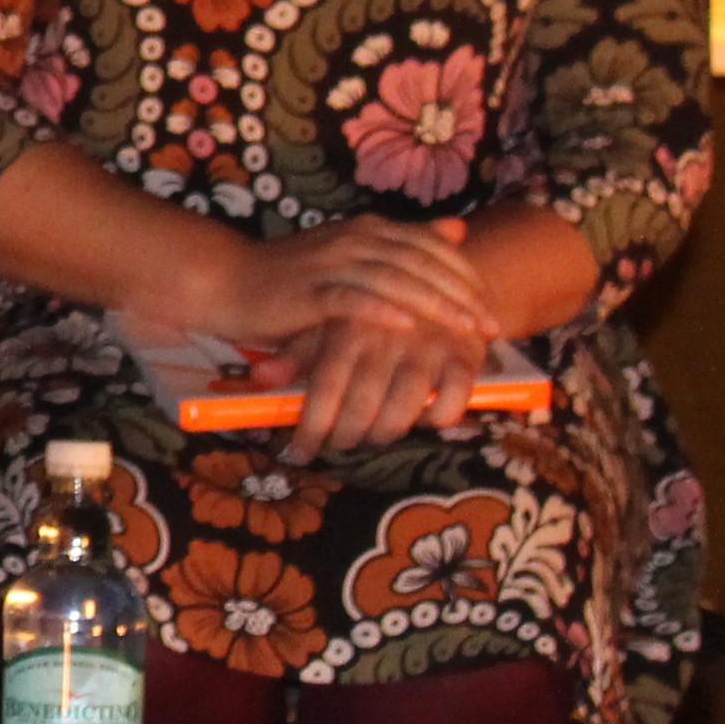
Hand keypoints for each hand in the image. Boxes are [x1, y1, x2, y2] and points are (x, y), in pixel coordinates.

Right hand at [212, 215, 495, 354]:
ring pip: (395, 281)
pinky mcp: (306, 292)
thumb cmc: (292, 277)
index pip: (431, 246)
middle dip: (461, 296)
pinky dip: (380, 311)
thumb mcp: (353, 254)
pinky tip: (406, 327)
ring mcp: (329, 264)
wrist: (225, 281)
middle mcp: (353, 240)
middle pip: (421, 264)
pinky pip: (350, 300)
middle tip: (491, 326)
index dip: (465, 275)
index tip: (491, 305)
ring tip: (465, 331)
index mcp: (368, 230)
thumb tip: (458, 229)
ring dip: (435, 306)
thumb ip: (404, 243)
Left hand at [276, 307, 485, 460]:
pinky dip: (436, 418)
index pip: (326, 387)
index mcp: (350, 326)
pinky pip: (451, 401)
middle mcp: (388, 337)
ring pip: (404, 408)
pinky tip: (421, 420)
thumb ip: (296, 353)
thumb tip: (260, 379)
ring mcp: (428, 345)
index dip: (312, 426)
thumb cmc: (368, 308)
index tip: (298, 453)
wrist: (434, 271)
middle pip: (362, 405)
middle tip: (338, 446)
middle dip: (346, 436)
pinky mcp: (464, 353)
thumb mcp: (328, 322)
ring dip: (385, 432)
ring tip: (373, 437)